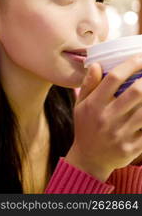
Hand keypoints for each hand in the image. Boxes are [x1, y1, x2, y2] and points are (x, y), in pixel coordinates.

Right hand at [66, 54, 141, 181]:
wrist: (89, 159)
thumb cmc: (85, 127)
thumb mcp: (81, 105)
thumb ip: (88, 84)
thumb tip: (96, 64)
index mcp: (93, 105)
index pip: (113, 78)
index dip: (130, 64)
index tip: (140, 57)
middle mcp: (107, 118)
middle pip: (136, 92)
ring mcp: (121, 134)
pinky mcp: (132, 147)